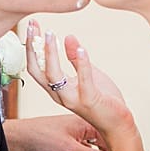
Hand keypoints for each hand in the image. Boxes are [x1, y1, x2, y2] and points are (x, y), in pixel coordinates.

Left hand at [4, 114, 108, 150]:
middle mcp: (82, 124)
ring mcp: (74, 131)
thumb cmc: (42, 137)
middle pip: (102, 140)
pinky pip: (82, 148)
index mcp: (86, 122)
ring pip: (92, 145)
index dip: (114, 149)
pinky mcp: (67, 138)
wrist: (21, 138)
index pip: (108, 135)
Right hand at [23, 19, 133, 139]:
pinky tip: (81, 49)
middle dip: (32, 47)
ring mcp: (73, 98)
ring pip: (53, 75)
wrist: (117, 125)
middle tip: (32, 26)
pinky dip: (82, 64)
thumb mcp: (88, 74)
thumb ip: (76, 59)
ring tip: (50, 34)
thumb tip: (68, 37)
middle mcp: (60, 94)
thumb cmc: (103, 102)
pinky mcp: (89, 100)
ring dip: (50, 54)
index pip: (37, 66)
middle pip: (38, 70)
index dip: (32, 46)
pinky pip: (83, 80)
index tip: (32, 26)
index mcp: (57, 88)